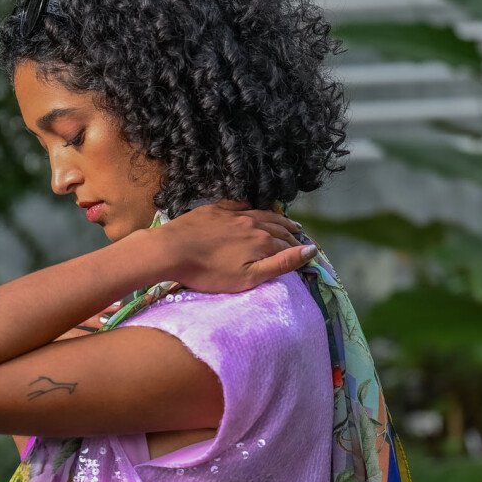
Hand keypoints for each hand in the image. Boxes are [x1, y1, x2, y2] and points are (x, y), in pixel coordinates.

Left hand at [152, 200, 313, 293]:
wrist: (171, 250)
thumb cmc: (208, 271)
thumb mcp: (248, 277)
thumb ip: (280, 264)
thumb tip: (310, 250)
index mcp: (262, 242)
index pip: (286, 246)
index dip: (296, 251)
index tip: (305, 253)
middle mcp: (252, 224)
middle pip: (278, 228)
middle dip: (291, 233)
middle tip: (300, 235)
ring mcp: (232, 214)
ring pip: (262, 215)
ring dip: (278, 219)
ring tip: (289, 222)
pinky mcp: (214, 209)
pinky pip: (239, 204)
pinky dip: (251, 206)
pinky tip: (253, 207)